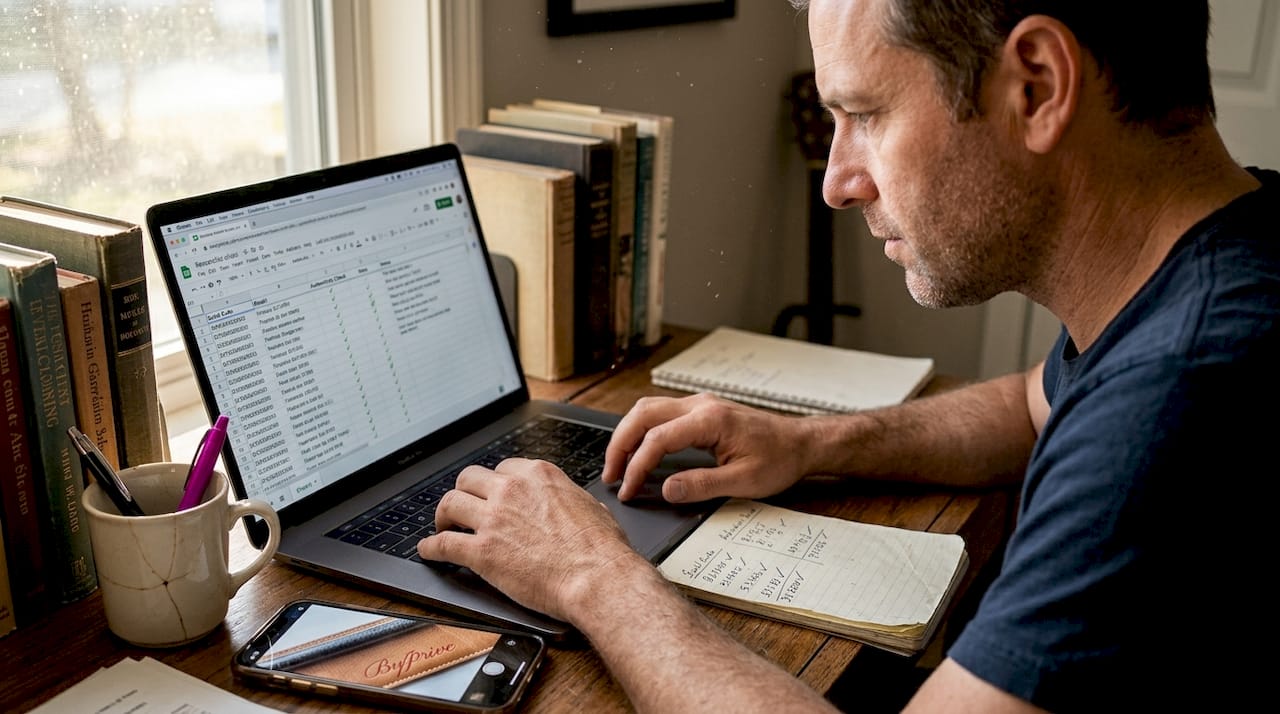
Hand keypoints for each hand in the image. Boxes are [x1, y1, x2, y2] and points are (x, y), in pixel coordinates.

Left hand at [417, 458, 640, 621]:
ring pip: (450, 503)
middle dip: (464, 492)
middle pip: (469, 478)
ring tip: (443, 526)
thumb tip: (573, 505)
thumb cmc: (602, 548)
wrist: (597, 577)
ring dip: (443, 515)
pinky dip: (431, 548)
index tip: (492, 495)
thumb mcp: (591, 506)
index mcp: (538, 475)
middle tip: (462, 508)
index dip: (494, 484)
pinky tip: (428, 552)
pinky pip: (443, 544)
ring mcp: (494, 520)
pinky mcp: (482, 552)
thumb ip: (571, 499)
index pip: (503, 469)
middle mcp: (512, 490)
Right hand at [602, 393, 811, 503]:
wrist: (801, 443)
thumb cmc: (779, 459)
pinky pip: (660, 414)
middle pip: (642, 415)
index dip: (637, 467)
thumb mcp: (744, 481)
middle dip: (620, 445)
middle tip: (610, 476)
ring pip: (648, 410)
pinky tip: (639, 452)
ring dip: (628, 435)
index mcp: (710, 419)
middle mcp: (700, 404)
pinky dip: (642, 432)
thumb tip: (666, 490)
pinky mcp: (701, 411)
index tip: (629, 491)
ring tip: (619, 466)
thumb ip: (702, 485)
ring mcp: (699, 404)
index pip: (657, 439)